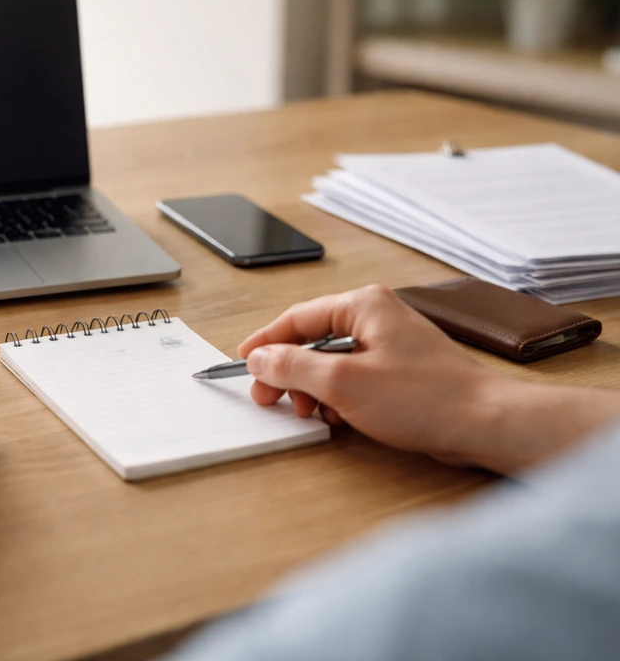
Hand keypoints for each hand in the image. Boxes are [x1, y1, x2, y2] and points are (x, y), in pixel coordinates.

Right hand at [238, 285, 500, 467]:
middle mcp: (377, 317)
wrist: (485, 424)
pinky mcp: (400, 372)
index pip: (297, 317)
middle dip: (289, 373)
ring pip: (331, 363)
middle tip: (269, 399)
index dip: (266, 342)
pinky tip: (340, 419)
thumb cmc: (425, 398)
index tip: (244, 363)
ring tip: (311, 413)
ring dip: (314, 390)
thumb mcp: (343, 383)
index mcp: (363, 305)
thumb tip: (260, 359)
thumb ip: (293, 368)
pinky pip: (353, 379)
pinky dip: (339, 398)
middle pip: (312, 341)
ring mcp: (390, 344)